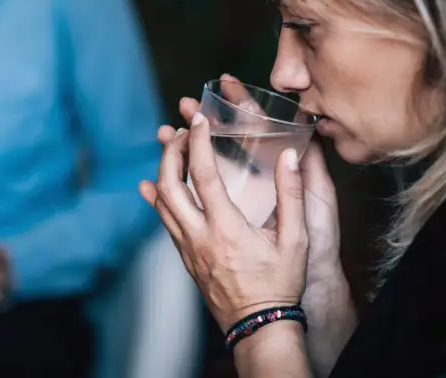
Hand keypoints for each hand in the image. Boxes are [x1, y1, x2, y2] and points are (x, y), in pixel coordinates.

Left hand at [169, 74, 342, 287]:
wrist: (258, 326)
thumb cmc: (279, 284)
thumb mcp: (295, 240)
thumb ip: (291, 195)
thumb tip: (289, 155)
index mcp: (226, 228)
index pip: (204, 174)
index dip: (198, 141)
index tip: (198, 119)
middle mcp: (199, 236)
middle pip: (169, 185)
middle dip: (169, 152)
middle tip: (178, 131)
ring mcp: (188, 248)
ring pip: (161, 203)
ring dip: (162, 172)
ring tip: (169, 150)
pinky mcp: (185, 258)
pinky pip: (163, 223)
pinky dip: (156, 200)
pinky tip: (150, 188)